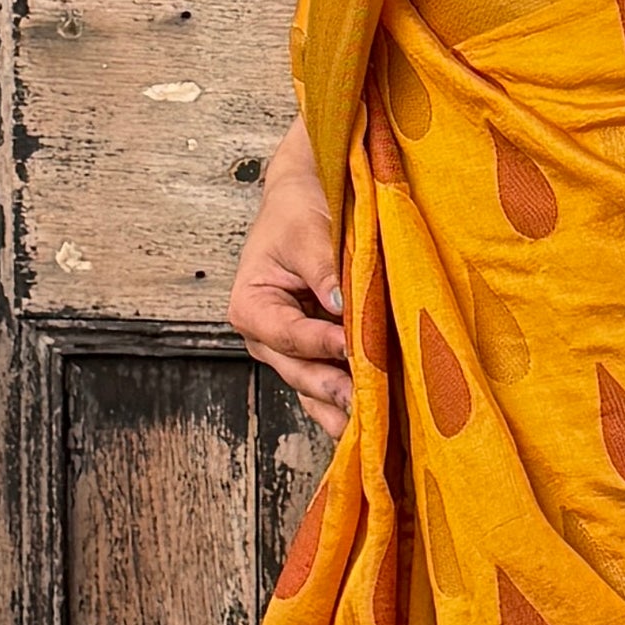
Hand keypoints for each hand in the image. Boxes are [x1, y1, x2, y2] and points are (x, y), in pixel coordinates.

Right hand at [228, 114, 351, 429]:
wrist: (305, 197)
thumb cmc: (298, 211)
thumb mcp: (307, 232)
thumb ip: (323, 270)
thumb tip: (338, 303)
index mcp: (252, 306)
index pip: (288, 335)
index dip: (320, 344)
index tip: (351, 347)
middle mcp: (266, 336)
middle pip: (299, 371)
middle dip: (332, 388)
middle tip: (365, 403)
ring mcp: (291, 349)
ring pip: (313, 387)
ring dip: (341, 405)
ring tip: (370, 427)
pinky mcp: (316, 352)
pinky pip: (329, 383)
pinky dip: (348, 399)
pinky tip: (373, 419)